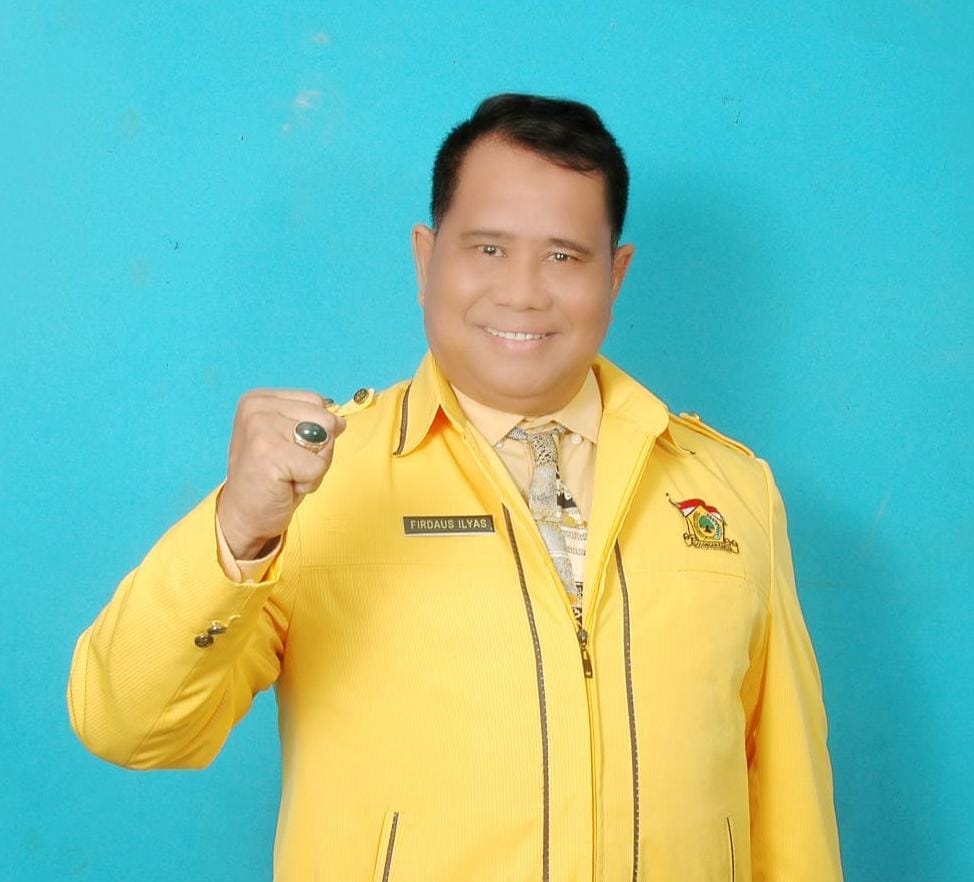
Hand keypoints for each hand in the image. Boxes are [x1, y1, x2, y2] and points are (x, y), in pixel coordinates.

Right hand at [216, 389, 346, 559]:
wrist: (243, 516)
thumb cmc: (271, 479)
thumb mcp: (293, 441)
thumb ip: (314, 423)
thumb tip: (340, 421)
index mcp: (260, 399)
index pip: (318, 402)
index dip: (315, 431)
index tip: (287, 450)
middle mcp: (257, 408)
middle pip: (325, 419)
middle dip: (318, 450)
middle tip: (289, 466)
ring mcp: (261, 428)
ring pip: (326, 441)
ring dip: (315, 466)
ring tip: (288, 475)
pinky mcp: (269, 453)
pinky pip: (319, 466)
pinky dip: (310, 482)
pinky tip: (285, 486)